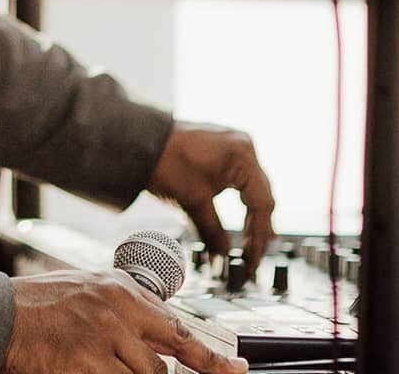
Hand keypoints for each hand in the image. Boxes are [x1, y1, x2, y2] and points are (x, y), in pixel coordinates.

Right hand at [1, 269, 246, 373]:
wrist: (0, 315)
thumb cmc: (40, 304)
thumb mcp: (90, 289)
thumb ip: (128, 309)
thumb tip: (164, 339)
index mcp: (121, 290)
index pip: (179, 330)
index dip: (213, 359)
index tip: (237, 371)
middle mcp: (117, 313)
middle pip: (163, 364)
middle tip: (132, 364)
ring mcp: (103, 342)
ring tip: (98, 359)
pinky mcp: (88, 368)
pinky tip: (94, 369)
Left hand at [148, 121, 275, 275]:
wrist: (137, 137)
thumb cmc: (163, 160)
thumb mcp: (193, 201)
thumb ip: (214, 232)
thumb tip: (224, 256)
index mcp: (242, 155)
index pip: (262, 204)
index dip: (258, 238)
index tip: (251, 260)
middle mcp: (243, 145)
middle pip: (261, 195)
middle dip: (257, 229)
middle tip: (251, 258)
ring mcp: (234, 144)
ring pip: (253, 189)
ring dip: (252, 217)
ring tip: (249, 245)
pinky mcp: (223, 148)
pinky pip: (242, 179)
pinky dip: (242, 202)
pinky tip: (242, 221)